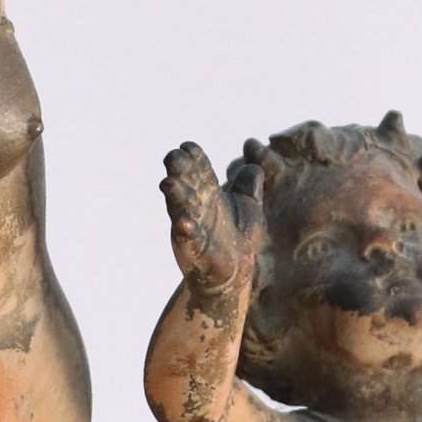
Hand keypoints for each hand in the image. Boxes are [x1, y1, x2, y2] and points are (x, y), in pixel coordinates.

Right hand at [160, 140, 263, 296]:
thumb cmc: (238, 237)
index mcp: (209, 192)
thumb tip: (253, 166)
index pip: (198, 169)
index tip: (188, 147)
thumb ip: (250, 186)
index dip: (193, 157)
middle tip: (173, 156)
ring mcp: (192, 226)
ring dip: (175, 196)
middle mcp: (196, 206)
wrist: (234, 274)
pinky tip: (182, 222)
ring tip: (168, 183)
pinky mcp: (194, 248)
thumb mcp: (249, 207)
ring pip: (180, 207)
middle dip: (179, 170)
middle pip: (184, 182)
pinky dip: (185, 230)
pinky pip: (188, 237)